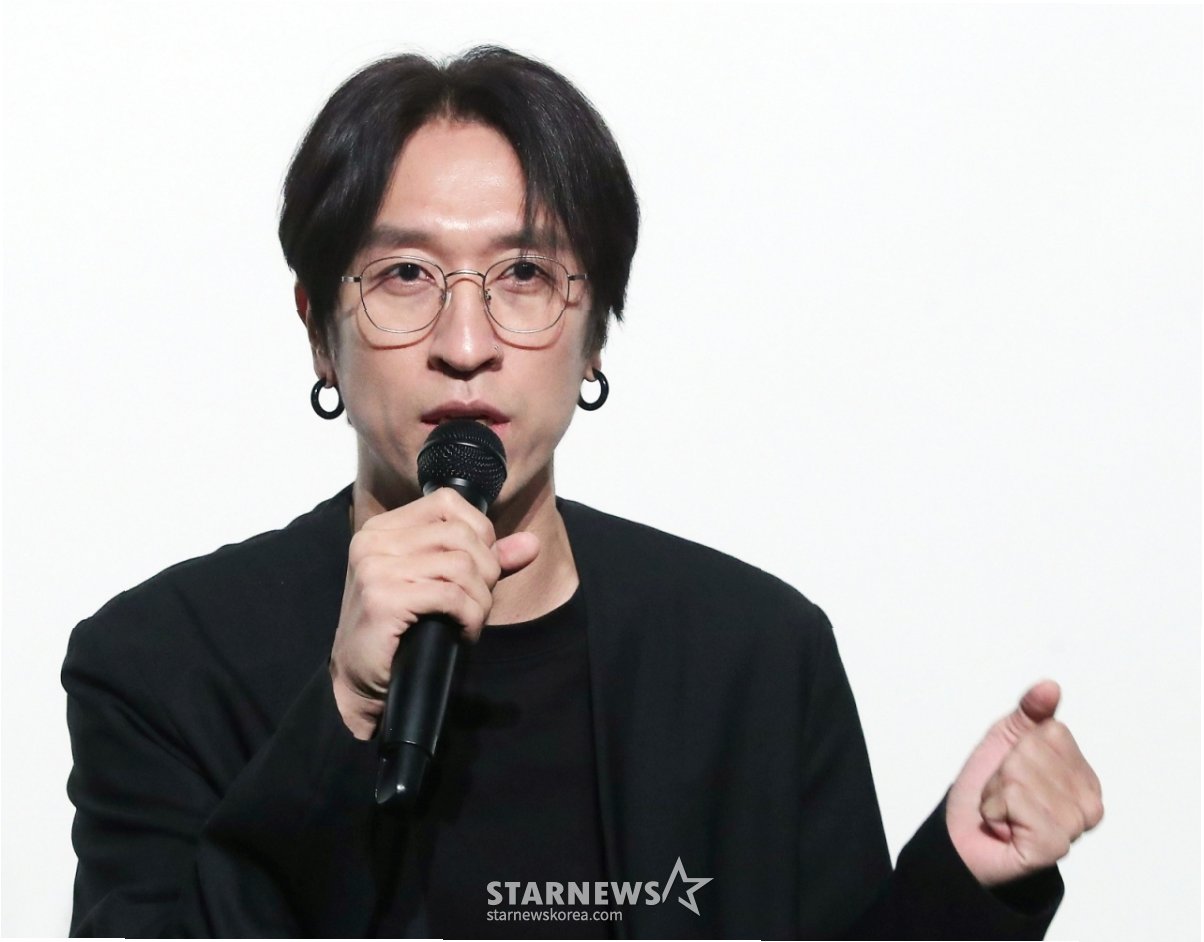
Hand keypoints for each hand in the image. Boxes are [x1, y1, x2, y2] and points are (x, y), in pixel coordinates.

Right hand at [329, 489, 539, 738]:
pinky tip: (462, 633)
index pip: (448, 502)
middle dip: (485, 570)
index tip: (480, 568)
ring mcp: (375, 568)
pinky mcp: (382, 599)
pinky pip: (450, 596)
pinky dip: (469, 617)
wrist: (359, 680)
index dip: (479, 532)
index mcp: (383, 528)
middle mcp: (374, 541)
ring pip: (461, 565)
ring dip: (479, 599)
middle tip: (478, 601)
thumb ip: (484, 559)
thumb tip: (532, 544)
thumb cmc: (401, 630)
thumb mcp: (441, 583)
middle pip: (460, 535)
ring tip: (470, 620)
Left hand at [945, 680, 1102, 885]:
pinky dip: (994, 810)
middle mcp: (1088, 803)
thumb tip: (1050, 686)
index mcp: (1083, 774)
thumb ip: (1030, 712)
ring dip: (996, 794)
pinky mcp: (1053, 845)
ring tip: (1003, 812)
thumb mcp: (1006, 741)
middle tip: (1003, 796)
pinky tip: (1003, 828)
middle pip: (1032, 751)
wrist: (964, 839)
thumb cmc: (987, 791)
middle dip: (1003, 772)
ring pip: (1019, 775)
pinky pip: (1014, 799)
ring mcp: (1074, 826)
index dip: (1017, 746)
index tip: (1012, 772)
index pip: (1051, 731)